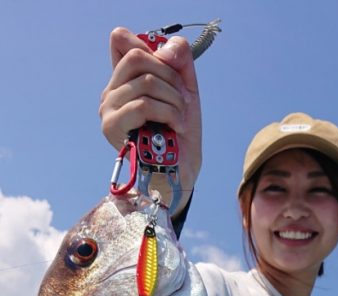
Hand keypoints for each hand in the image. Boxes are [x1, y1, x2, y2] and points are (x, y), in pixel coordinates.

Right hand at [100, 27, 201, 214]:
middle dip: (169, 75)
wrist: (182, 169)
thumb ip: (179, 60)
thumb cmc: (180, 132)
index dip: (151, 49)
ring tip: (180, 118)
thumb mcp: (185, 88)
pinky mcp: (113, 126)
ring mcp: (108, 109)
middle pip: (136, 57)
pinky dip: (167, 113)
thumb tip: (165, 50)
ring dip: (174, 99)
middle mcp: (111, 92)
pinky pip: (142, 105)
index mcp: (123, 81)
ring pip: (145, 82)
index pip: (121, 40)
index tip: (172, 74)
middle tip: (182, 99)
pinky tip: (175, 126)